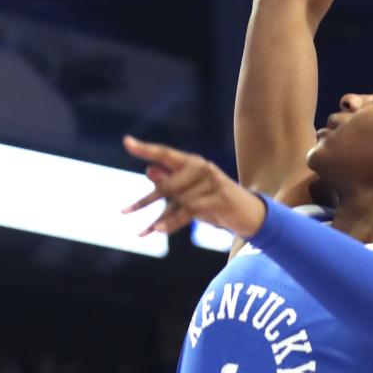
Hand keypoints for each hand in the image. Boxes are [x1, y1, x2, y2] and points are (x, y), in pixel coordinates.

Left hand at [121, 136, 266, 239]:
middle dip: (147, 200)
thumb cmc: (214, 201)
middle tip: (125, 212)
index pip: (165, 154)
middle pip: (168, 183)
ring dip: (160, 218)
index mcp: (192, 162)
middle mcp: (202, 168)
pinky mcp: (219, 198)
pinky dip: (172, 222)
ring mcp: (212, 182)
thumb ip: (169, 181)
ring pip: (178, 200)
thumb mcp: (189, 193)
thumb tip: (148, 170)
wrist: (247, 213)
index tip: (126, 142)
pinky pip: (189, 211)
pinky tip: (157, 231)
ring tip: (145, 230)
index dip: (145, 149)